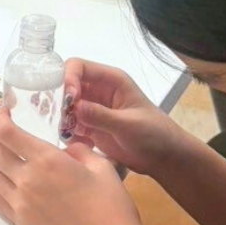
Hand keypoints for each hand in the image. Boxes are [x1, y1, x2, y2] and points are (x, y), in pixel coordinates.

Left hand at [0, 108, 147, 224]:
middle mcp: (26, 179)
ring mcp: (19, 202)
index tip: (4, 111)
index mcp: (46, 160)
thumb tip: (66, 150)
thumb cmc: (111, 206)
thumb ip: (79, 151)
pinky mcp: (20, 222)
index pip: (8, 133)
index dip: (0, 118)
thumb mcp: (101, 166)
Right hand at [63, 59, 184, 175]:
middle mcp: (98, 91)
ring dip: (63, 119)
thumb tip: (73, 107)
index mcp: (111, 80)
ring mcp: (92, 109)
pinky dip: (69, 133)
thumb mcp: (129, 125)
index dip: (68, 79)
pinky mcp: (89, 126)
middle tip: (63, 120)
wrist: (165, 158)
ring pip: (64, 106)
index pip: (78, 67)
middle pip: (66, 86)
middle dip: (60, 101)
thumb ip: (101, 116)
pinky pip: (69, 125)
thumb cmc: (154, 135)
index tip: (69, 100)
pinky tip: (81, 144)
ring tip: (72, 135)